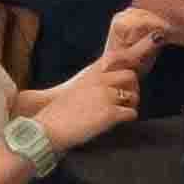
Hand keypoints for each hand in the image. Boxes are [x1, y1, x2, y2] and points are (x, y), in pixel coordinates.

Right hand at [30, 38, 151, 151]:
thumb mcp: (76, 87)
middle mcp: (100, 80)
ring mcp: (106, 96)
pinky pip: (132, 113)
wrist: (49, 127)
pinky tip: (118, 121)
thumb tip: (110, 86)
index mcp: (91, 72)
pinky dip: (128, 118)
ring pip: (134, 96)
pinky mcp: (110, 114)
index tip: (133, 67)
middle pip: (132, 76)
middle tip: (127, 98)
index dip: (130, 59)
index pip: (118, 56)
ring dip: (132, 104)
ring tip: (122, 111)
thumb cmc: (60, 110)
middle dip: (133, 87)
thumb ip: (94, 81)